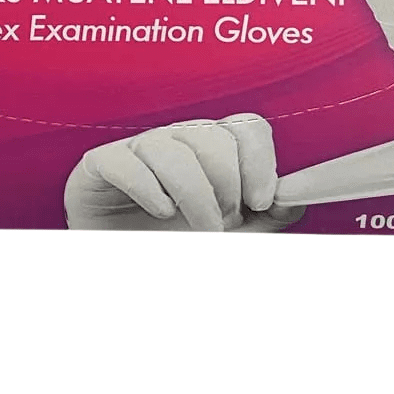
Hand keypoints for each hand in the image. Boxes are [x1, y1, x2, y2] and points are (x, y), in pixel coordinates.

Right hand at [65, 114, 304, 230]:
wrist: (118, 265)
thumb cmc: (173, 245)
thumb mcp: (232, 236)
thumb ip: (266, 218)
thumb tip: (292, 200)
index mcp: (211, 151)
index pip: (246, 127)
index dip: (259, 160)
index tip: (262, 201)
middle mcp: (177, 142)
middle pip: (213, 136)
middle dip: (227, 184)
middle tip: (223, 222)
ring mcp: (137, 150)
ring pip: (172, 148)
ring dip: (195, 193)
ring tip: (198, 226)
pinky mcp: (100, 165)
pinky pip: (126, 162)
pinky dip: (149, 188)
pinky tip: (161, 212)